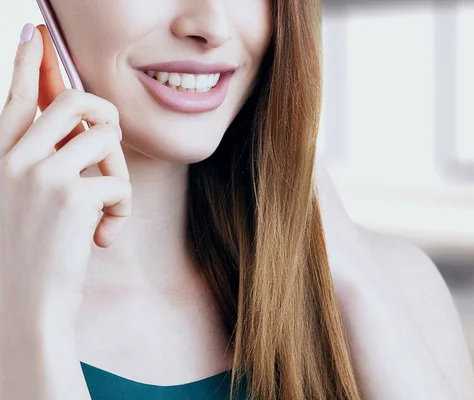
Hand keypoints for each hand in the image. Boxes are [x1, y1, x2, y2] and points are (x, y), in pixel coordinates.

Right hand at [0, 24, 130, 334]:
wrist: (20, 311)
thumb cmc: (23, 262)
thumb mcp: (15, 204)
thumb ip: (34, 164)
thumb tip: (74, 134)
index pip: (14, 98)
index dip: (27, 63)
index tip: (36, 34)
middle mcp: (13, 159)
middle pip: (74, 101)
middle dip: (104, 114)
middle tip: (110, 140)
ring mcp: (41, 175)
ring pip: (106, 135)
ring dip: (117, 171)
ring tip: (104, 205)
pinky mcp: (73, 198)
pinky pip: (120, 183)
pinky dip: (120, 213)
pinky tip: (101, 238)